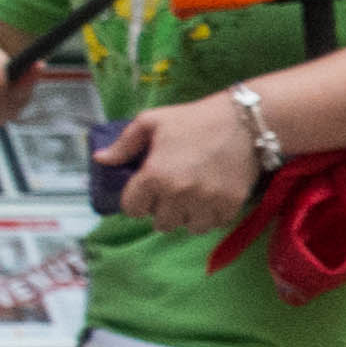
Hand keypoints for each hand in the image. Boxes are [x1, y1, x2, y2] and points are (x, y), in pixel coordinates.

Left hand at [102, 100, 260, 234]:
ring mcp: (206, 202)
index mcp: (154, 175)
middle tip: (171, 194)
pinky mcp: (230, 205)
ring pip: (188, 228)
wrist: (245, 121)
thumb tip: (100, 160)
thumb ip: (124, 144)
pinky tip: (210, 202)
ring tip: (191, 201)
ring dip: (187, 217)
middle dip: (162, 210)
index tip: (146, 192)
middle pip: (161, 223)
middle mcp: (178, 194)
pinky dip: (210, 217)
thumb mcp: (152, 121)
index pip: (133, 209)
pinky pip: (214, 225)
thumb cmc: (195, 119)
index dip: (137, 200)